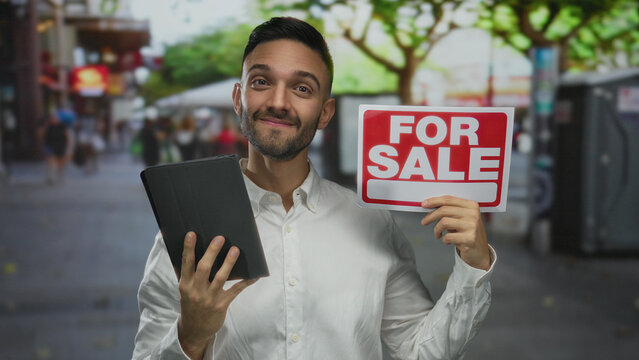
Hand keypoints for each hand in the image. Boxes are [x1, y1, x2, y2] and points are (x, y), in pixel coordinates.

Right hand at [177, 232, 256, 358]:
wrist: (194, 330)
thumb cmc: (191, 304)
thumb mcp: (185, 291)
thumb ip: (189, 274)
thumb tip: (195, 251)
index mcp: (185, 285)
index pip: (186, 263)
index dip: (188, 248)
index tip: (191, 234)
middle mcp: (196, 291)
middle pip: (204, 268)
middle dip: (212, 252)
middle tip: (220, 238)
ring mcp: (209, 299)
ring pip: (220, 278)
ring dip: (228, 263)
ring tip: (235, 250)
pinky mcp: (221, 305)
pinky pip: (236, 290)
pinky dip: (246, 282)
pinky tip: (254, 275)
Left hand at [420, 196, 490, 270]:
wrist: (479, 252)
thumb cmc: (467, 233)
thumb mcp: (461, 218)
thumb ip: (450, 210)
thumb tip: (430, 205)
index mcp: (471, 205)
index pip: (449, 199)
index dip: (434, 201)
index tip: (424, 204)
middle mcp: (473, 214)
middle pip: (444, 210)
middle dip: (431, 216)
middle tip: (424, 222)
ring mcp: (472, 226)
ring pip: (444, 222)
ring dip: (437, 230)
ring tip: (438, 234)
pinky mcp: (469, 238)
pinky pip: (448, 236)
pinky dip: (444, 240)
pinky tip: (448, 241)